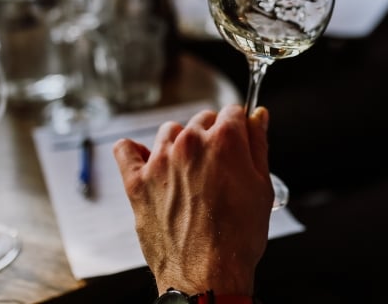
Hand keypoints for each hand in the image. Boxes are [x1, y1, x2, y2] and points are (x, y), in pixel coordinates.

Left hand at [113, 104, 272, 296]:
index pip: (232, 111)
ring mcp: (160, 161)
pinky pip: (126, 151)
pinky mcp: (137, 183)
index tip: (240, 136)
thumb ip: (259, 143)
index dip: (239, 125)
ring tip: (189, 168)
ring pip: (170, 130)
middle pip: (203, 119)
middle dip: (213, 134)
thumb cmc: (238, 236)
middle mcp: (190, 143)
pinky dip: (134, 151)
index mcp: (224, 140)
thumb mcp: (262, 186)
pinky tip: (145, 158)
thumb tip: (258, 116)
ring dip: (181, 142)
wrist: (207, 277)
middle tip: (219, 163)